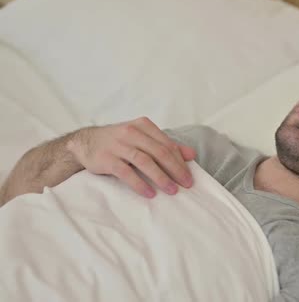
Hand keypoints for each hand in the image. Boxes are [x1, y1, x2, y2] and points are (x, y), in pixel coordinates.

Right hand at [67, 117, 195, 197]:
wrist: (84, 142)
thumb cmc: (119, 142)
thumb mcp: (142, 138)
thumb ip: (165, 145)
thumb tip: (192, 154)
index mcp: (143, 125)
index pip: (167, 144)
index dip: (180, 162)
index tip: (189, 177)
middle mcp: (131, 132)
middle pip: (159, 152)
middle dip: (175, 170)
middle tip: (186, 185)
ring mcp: (118, 145)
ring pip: (145, 161)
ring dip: (161, 177)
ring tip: (171, 190)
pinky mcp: (106, 158)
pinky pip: (126, 172)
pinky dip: (139, 183)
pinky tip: (149, 193)